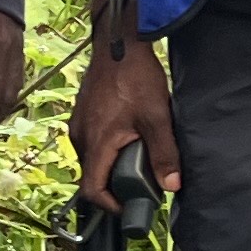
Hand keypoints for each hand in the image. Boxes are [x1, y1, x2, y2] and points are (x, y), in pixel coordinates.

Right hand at [70, 36, 182, 203]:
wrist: (118, 44)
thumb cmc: (135, 78)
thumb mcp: (156, 117)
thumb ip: (164, 154)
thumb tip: (171, 186)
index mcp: (96, 142)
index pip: (92, 190)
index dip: (110, 206)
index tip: (130, 206)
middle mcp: (80, 137)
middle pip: (92, 176)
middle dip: (115, 185)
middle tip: (143, 182)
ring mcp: (78, 125)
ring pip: (92, 159)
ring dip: (111, 165)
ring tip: (138, 157)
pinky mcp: (81, 114)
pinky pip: (91, 142)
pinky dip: (107, 149)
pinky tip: (128, 137)